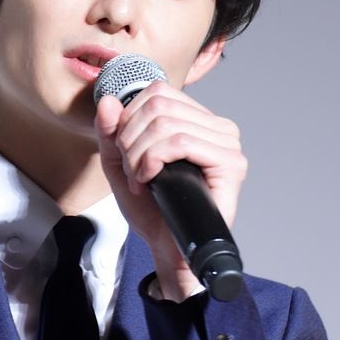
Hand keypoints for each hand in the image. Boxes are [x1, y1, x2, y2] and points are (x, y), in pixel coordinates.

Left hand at [95, 82, 246, 300]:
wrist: (167, 249)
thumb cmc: (152, 209)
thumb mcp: (120, 164)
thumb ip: (110, 132)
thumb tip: (109, 101)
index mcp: (198, 120)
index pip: (158, 91)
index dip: (130, 119)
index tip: (124, 151)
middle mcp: (218, 127)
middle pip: (159, 105)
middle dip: (131, 139)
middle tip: (131, 170)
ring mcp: (227, 144)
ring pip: (167, 123)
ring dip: (140, 154)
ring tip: (139, 180)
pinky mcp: (231, 164)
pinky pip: (181, 142)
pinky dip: (154, 159)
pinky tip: (150, 180)